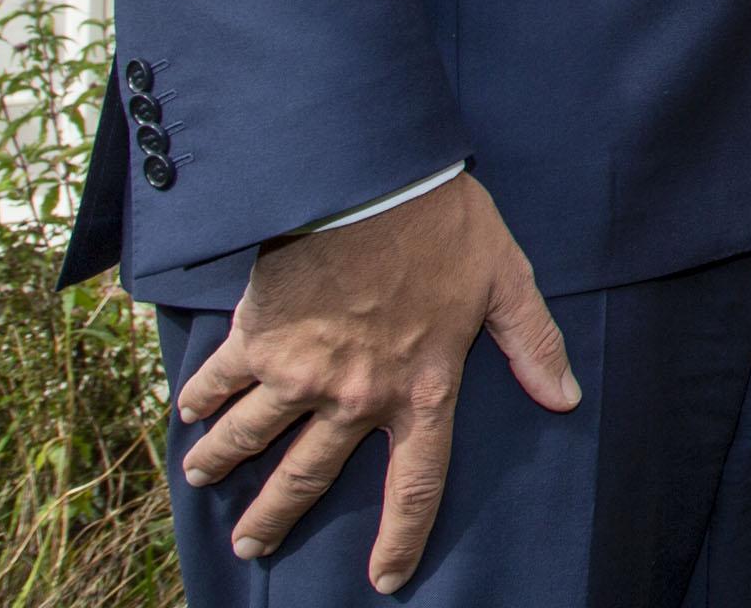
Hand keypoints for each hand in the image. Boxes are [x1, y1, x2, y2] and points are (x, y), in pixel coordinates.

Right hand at [175, 173, 578, 591]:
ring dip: (221, 464)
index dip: (402, 538)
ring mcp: (300, 373)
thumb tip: (565, 399)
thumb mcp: (508, 282)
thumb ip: (534, 345)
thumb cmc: (447, 227)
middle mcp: (356, 397)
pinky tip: (185, 414)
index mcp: (422, 390)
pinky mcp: (258, 339)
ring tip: (201, 480)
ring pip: (250, 438)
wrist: (374, 182)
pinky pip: (220, 381)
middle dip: (274, 518)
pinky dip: (198, 399)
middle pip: (308, 478)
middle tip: (251, 546)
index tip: (384, 579)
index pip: (416, 485)